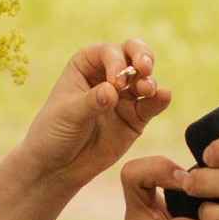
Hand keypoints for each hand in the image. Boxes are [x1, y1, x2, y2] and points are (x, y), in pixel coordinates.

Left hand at [12, 38, 171, 199]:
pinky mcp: (136, 118)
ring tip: (148, 90)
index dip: (116, 62)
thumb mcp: (67, 115)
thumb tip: (113, 91)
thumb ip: (91, 102)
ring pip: (145, 79)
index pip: (108, 52)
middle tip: (144, 67)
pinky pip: (151, 105)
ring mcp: (124, 96)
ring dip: (149, 81)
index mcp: (86, 65)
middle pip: (132, 54)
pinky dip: (159, 100)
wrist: (58, 167)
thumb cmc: (54, 133)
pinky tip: (164, 96)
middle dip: (142, 57)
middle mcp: (108, 75)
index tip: (115, 83)